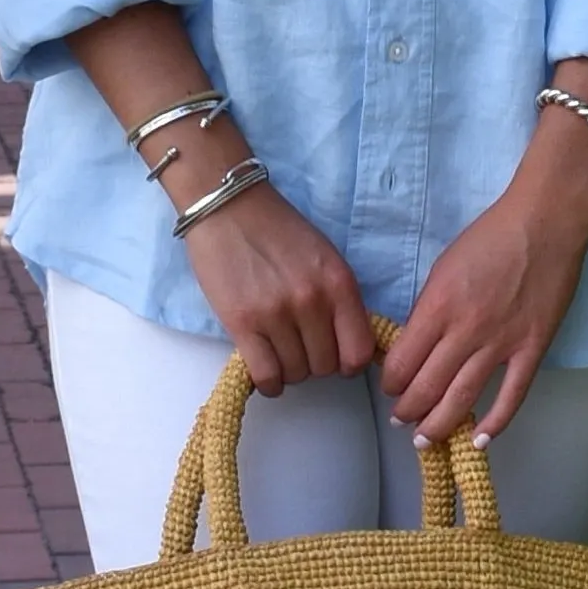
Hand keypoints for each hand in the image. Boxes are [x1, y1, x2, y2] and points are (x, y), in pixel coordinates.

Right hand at [186, 174, 380, 396]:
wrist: (228, 207)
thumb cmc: (278, 230)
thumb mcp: (325, 257)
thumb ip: (339, 299)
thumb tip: (348, 344)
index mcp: (339, 283)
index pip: (359, 351)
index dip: (349, 363)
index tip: (337, 358)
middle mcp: (312, 301)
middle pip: (325, 367)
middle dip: (315, 363)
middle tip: (300, 346)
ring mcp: (276, 314)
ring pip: (296, 373)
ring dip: (289, 369)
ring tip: (279, 349)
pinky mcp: (242, 323)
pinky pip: (266, 375)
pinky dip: (269, 381)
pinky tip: (265, 368)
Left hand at [383, 123, 587, 448]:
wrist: (544, 224)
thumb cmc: (489, 238)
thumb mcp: (442, 268)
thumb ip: (429, 309)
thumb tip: (416, 345)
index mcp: (437, 307)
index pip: (402, 362)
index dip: (390, 382)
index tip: (390, 388)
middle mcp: (465, 331)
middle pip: (427, 387)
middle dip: (408, 410)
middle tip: (402, 419)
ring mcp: (501, 344)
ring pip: (462, 398)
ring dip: (438, 424)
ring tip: (425, 439)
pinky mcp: (533, 348)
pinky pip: (512, 395)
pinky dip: (495, 423)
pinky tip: (478, 440)